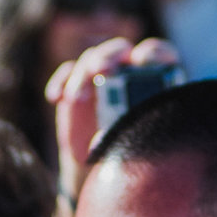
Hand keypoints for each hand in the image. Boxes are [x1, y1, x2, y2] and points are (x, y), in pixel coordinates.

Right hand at [48, 37, 180, 204]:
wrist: (107, 165)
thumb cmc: (134, 152)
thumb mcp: (143, 142)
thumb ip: (140, 126)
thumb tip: (126, 120)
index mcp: (157, 80)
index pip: (160, 54)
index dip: (153, 53)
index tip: (143, 61)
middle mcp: (130, 71)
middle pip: (120, 50)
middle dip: (109, 56)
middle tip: (101, 70)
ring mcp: (102, 76)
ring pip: (91, 59)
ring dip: (81, 75)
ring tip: (75, 98)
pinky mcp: (79, 84)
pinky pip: (67, 72)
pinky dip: (61, 82)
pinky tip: (55, 97)